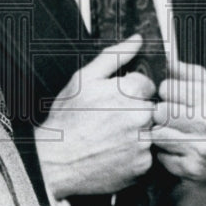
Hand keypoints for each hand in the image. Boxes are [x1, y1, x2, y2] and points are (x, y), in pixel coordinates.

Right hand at [35, 34, 156, 199]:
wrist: (54, 161)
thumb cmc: (67, 118)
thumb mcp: (84, 78)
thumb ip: (115, 55)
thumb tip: (137, 40)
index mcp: (131, 90)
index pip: (147, 84)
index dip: (130, 91)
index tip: (114, 101)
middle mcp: (142, 116)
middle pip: (151, 107)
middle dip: (135, 111)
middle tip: (110, 121)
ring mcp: (143, 142)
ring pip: (150, 131)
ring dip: (137, 133)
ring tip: (111, 137)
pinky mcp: (142, 165)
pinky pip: (147, 154)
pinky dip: (134, 154)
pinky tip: (114, 152)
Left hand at [149, 58, 205, 181]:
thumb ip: (194, 74)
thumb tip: (169, 61)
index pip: (168, 88)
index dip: (167, 91)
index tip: (172, 96)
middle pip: (160, 111)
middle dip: (162, 112)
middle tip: (171, 115)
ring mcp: (200, 149)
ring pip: (158, 134)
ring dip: (163, 133)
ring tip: (176, 132)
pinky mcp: (193, 169)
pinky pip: (162, 157)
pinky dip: (168, 153)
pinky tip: (181, 149)